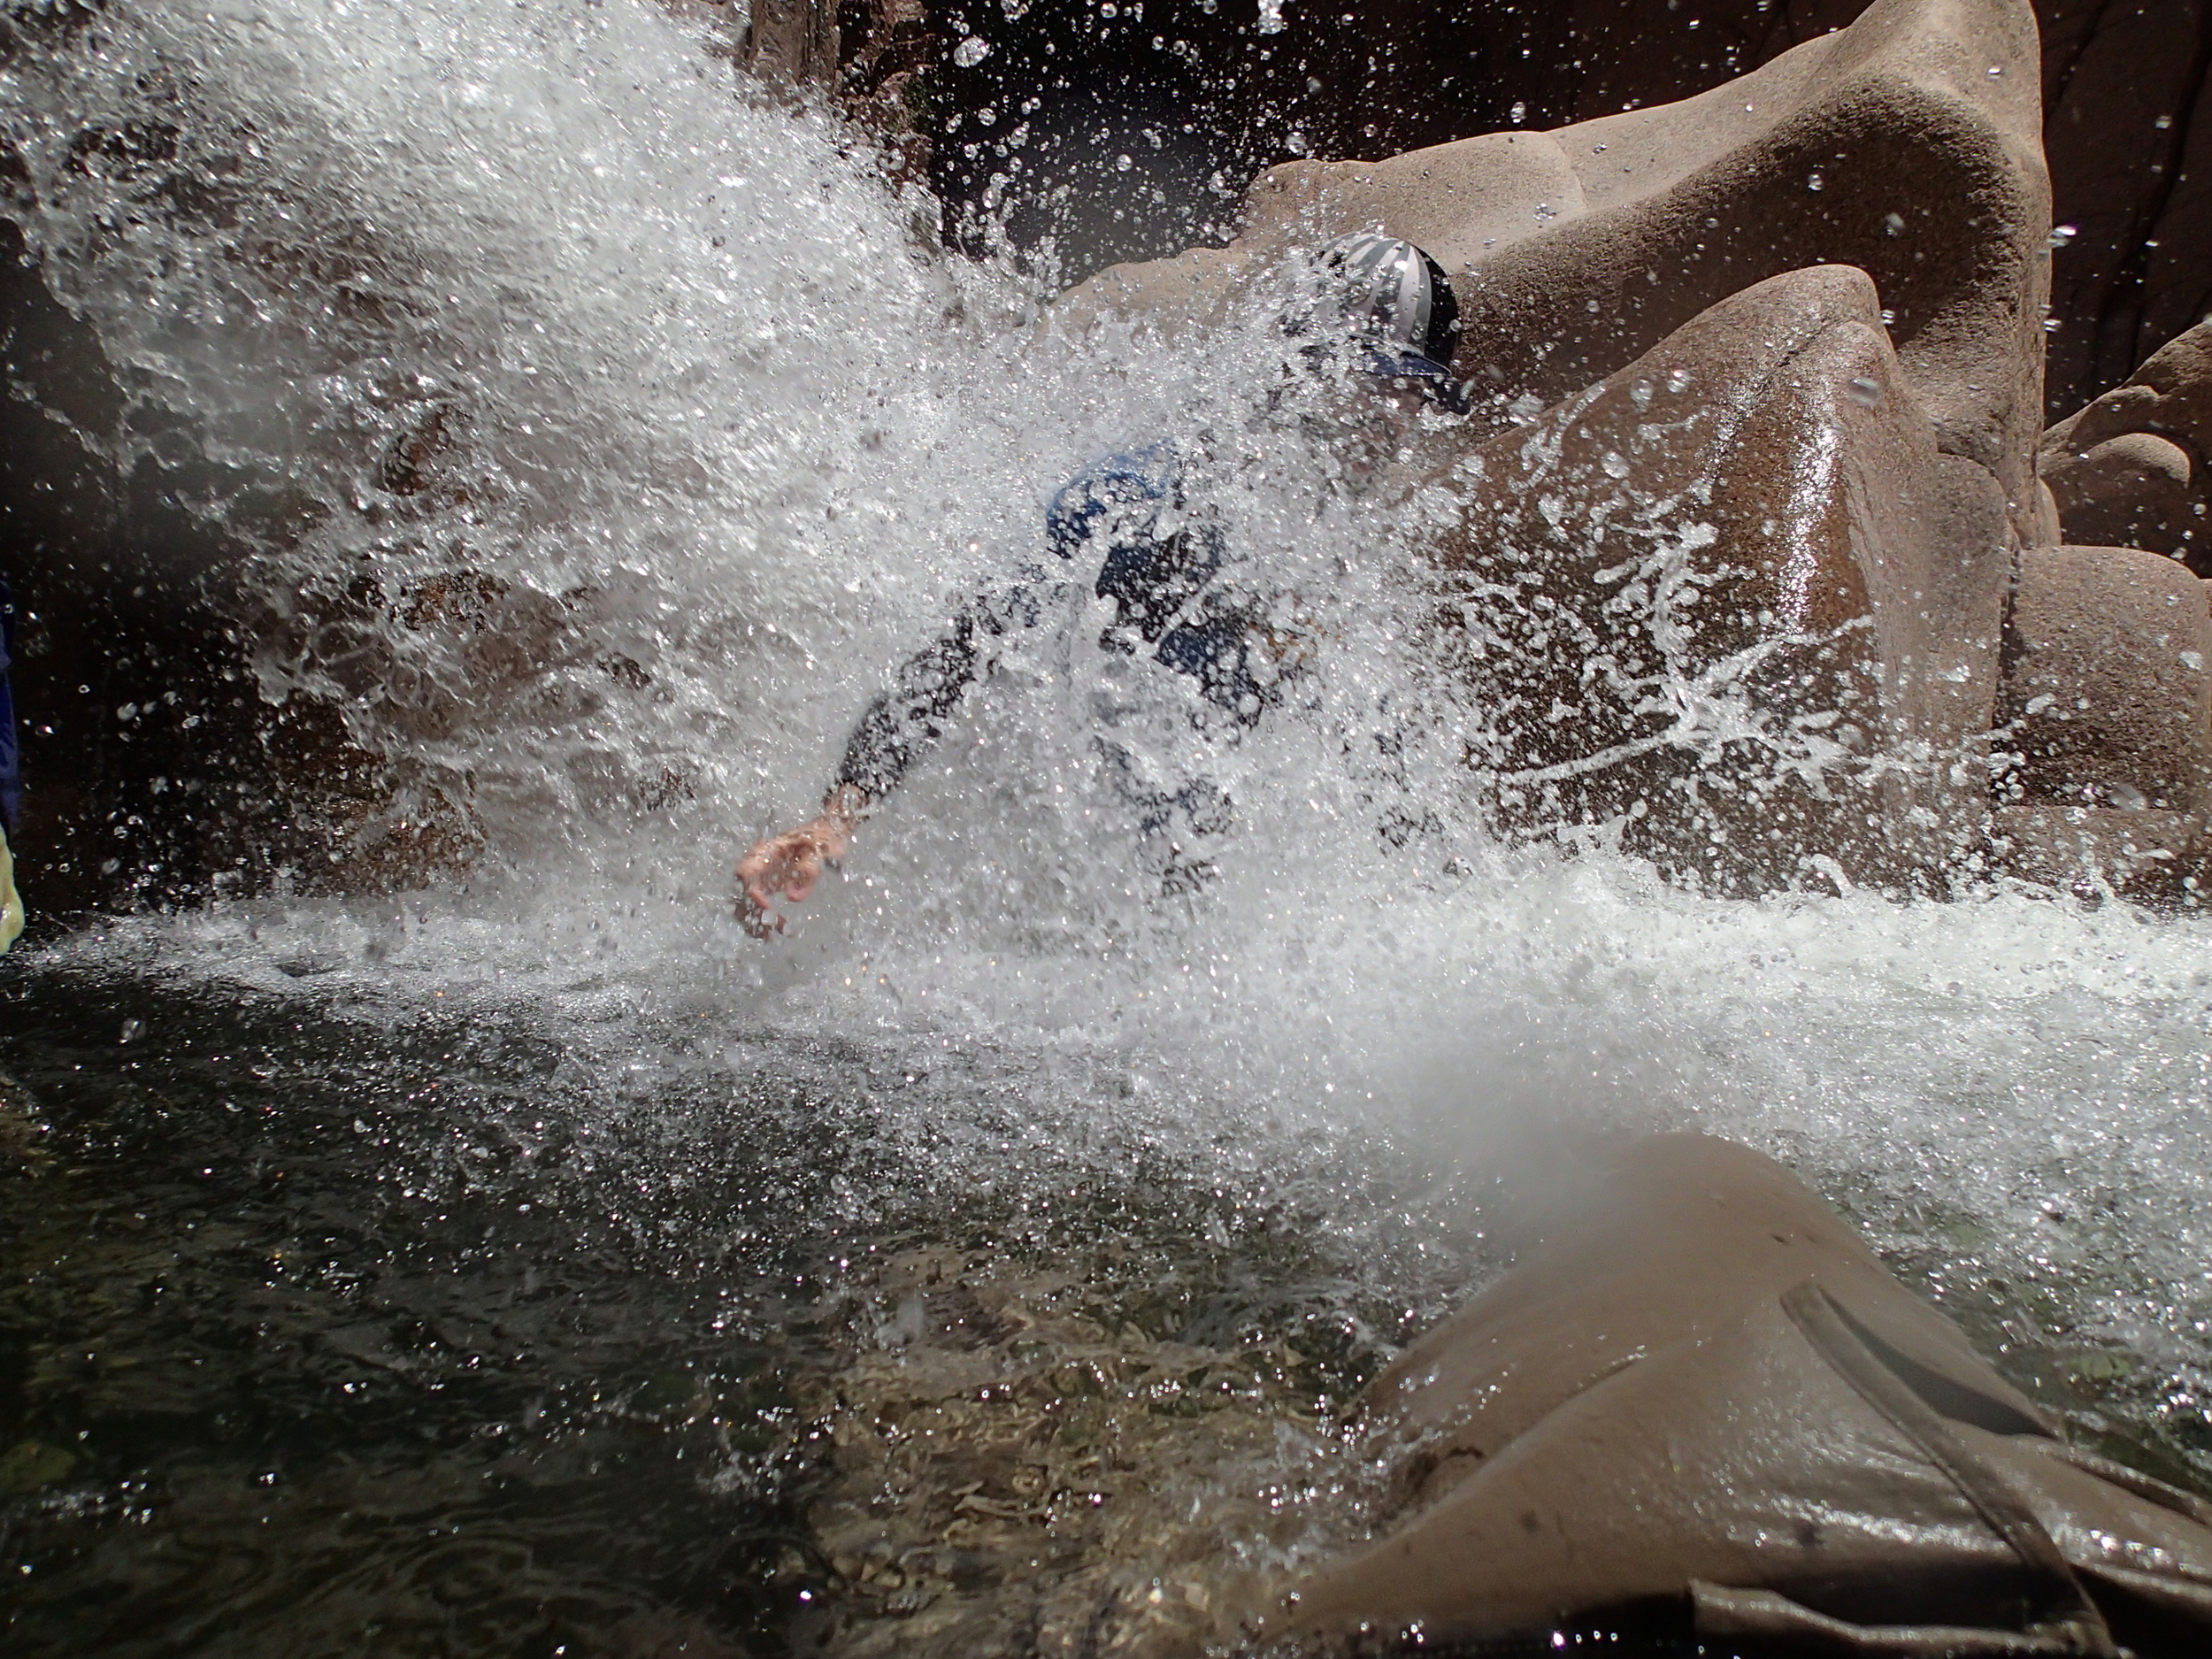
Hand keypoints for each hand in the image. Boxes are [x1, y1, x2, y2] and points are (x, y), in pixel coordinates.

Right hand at [735, 785, 863, 938]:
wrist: (831, 829)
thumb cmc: (826, 838)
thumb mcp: (823, 851)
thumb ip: (810, 870)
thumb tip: (792, 898)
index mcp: (768, 850)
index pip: (746, 872)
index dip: (750, 893)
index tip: (767, 910)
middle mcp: (760, 861)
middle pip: (741, 889)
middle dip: (750, 912)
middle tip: (767, 932)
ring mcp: (763, 872)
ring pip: (745, 898)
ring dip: (753, 918)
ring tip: (769, 937)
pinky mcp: (770, 881)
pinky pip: (757, 901)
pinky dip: (761, 916)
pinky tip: (773, 930)